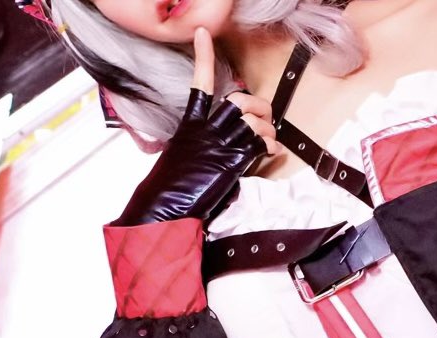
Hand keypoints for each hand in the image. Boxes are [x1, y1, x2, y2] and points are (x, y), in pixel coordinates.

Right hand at [113, 28, 278, 225]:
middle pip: (239, 101)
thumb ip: (201, 139)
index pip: (200, 84)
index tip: (203, 34)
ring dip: (267, 131)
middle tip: (263, 118)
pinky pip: (261, 144)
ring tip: (265, 142)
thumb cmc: (172, 185)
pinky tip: (267, 154)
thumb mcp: (182, 153)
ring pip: (253, 121)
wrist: (166, 205)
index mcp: (191, 124)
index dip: (204, 57)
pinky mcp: (233, 162)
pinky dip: (270, 147)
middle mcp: (206, 130)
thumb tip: (222, 137)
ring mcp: (220, 145)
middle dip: (259, 106)